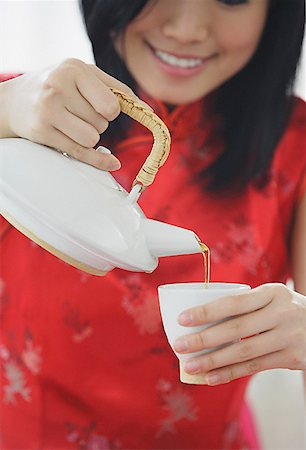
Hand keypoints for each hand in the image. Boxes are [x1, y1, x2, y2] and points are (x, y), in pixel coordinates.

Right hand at [1, 58, 148, 169]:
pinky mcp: (42, 132)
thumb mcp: (83, 75)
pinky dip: (98, 160)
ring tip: (73, 125)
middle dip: (97, 122)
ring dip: (90, 136)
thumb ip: (115, 89)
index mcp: (74, 69)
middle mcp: (58, 87)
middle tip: (78, 114)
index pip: (111, 105)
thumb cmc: (58, 86)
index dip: (112, 111)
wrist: (14, 100)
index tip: (104, 110)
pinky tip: (110, 162)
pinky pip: (81, 152)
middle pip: (102, 122)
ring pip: (92, 138)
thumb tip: (146, 109)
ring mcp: (48, 110)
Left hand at [173, 283, 305, 384]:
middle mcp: (281, 313)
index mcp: (272, 292)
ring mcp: (288, 337)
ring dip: (213, 361)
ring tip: (190, 366)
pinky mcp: (292, 358)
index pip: (234, 303)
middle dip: (203, 339)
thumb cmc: (287, 310)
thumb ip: (247, 304)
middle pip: (236, 329)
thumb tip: (203, 315)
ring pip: (243, 352)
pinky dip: (230, 373)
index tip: (182, 319)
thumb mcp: (273, 297)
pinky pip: (255, 367)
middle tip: (179, 346)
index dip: (207, 312)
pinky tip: (211, 377)